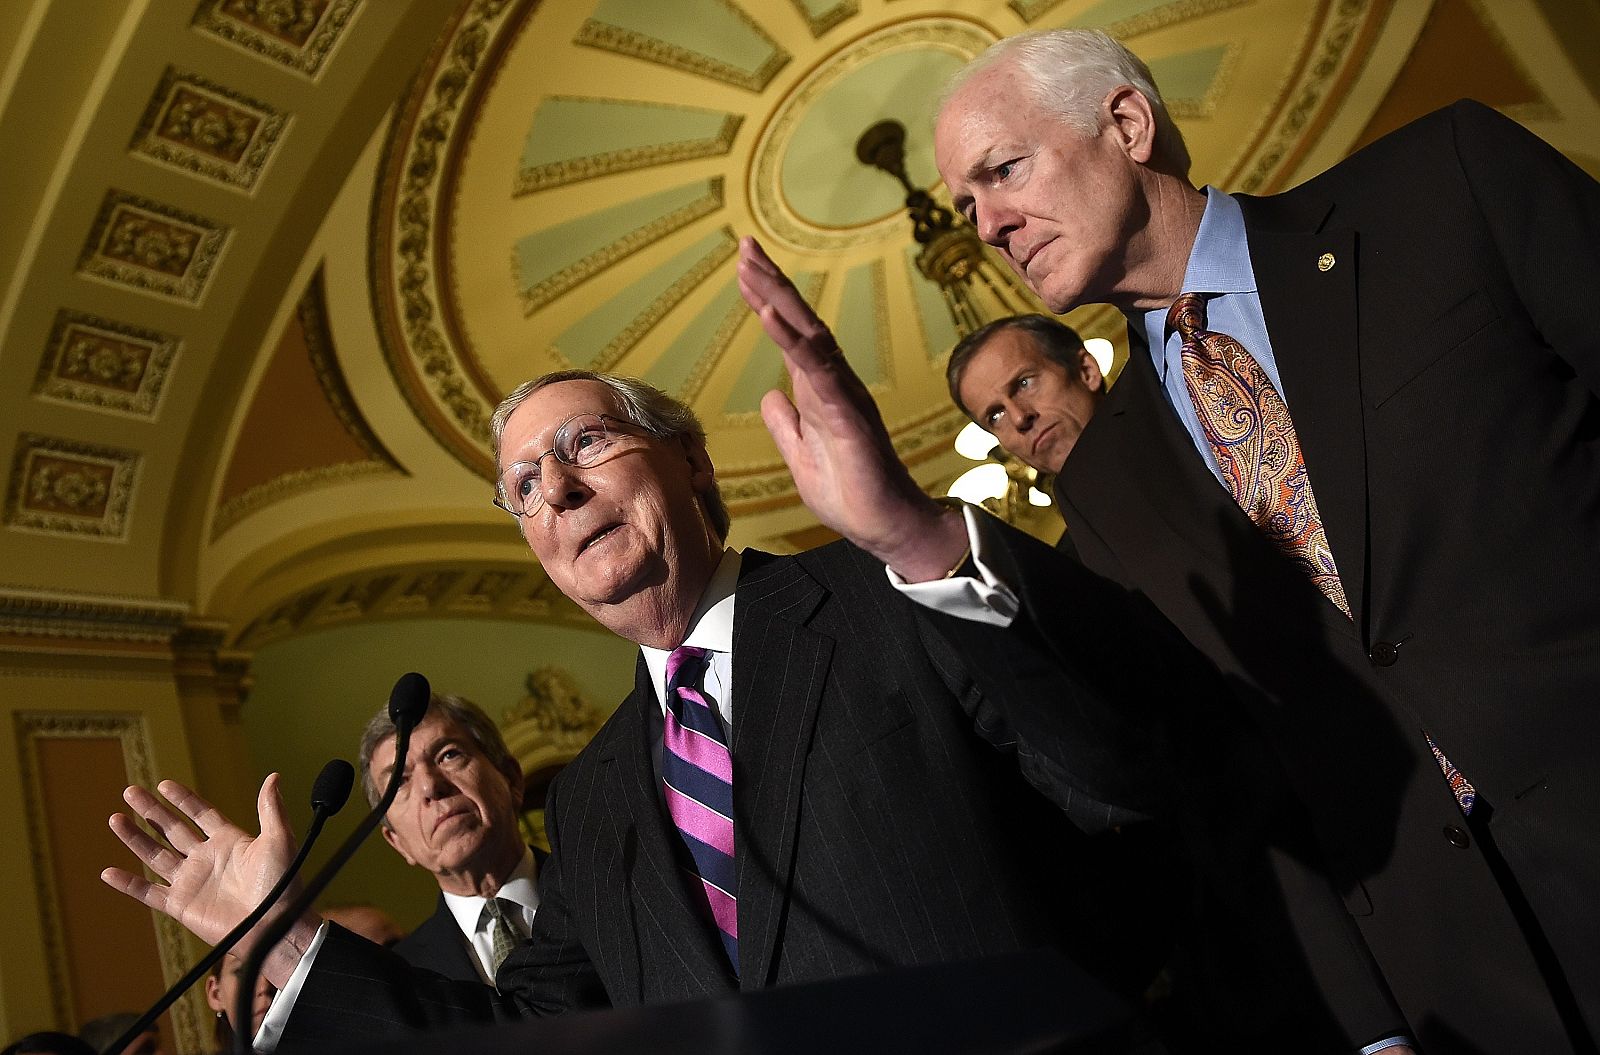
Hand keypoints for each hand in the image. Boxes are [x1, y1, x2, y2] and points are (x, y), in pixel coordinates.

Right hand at [102, 774, 318, 983]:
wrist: (274, 926)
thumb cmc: (283, 884)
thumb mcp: (280, 840)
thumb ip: (271, 809)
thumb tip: (273, 776)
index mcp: (229, 841)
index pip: (200, 814)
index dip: (182, 799)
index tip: (164, 785)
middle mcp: (206, 858)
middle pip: (172, 829)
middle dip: (151, 811)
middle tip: (130, 792)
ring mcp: (191, 881)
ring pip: (155, 855)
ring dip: (134, 838)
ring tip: (115, 818)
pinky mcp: (181, 905)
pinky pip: (148, 893)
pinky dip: (128, 884)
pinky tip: (108, 872)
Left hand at [736, 236, 966, 579]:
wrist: (883, 527)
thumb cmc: (849, 493)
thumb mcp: (800, 456)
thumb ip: (784, 424)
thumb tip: (770, 395)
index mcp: (819, 391)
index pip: (790, 335)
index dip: (767, 300)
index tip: (744, 266)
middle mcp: (833, 383)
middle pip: (799, 322)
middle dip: (771, 283)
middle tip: (744, 246)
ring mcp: (842, 396)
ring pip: (809, 336)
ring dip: (779, 300)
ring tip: (752, 268)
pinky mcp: (847, 416)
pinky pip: (818, 372)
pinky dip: (793, 342)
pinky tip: (771, 316)